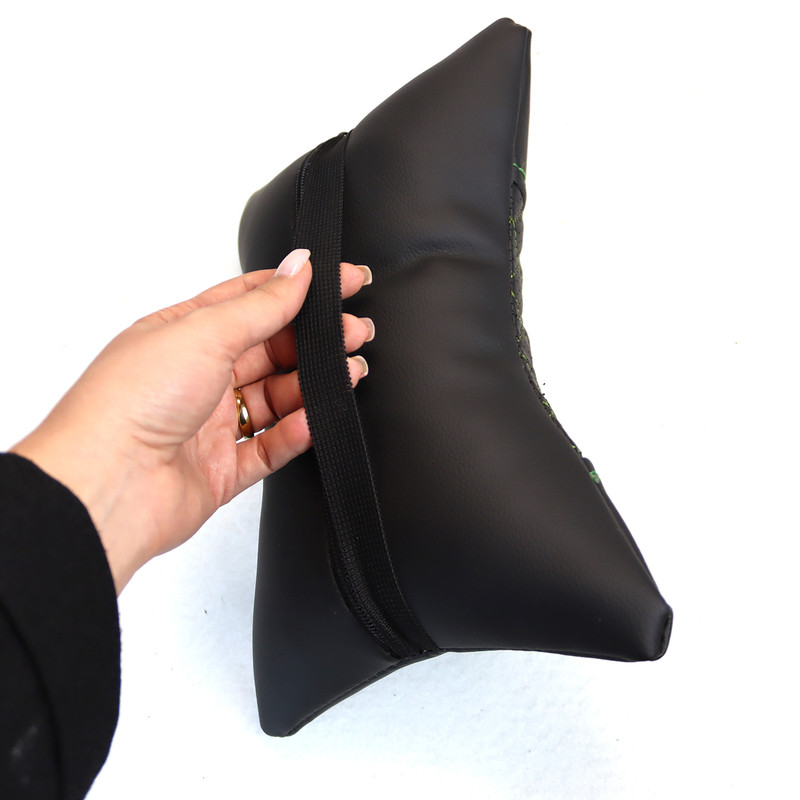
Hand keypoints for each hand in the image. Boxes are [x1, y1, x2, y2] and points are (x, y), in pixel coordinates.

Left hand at [11, 249, 374, 592]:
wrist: (104, 486)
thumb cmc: (128, 403)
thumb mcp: (203, 333)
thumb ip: (260, 305)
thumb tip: (298, 268)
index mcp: (184, 334)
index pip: (254, 301)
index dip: (301, 290)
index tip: (344, 283)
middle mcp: (197, 376)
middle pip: (272, 351)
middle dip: (316, 341)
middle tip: (355, 333)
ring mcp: (209, 424)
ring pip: (277, 399)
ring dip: (314, 386)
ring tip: (349, 375)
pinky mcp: (220, 469)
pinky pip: (271, 446)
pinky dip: (297, 433)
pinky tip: (315, 419)